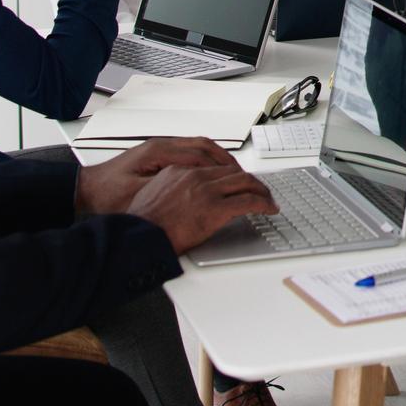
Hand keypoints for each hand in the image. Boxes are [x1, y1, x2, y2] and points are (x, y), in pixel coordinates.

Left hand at [76, 137, 239, 214]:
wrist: (84, 189)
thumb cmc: (105, 196)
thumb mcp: (135, 198)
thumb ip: (163, 192)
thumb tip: (192, 193)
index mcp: (158, 154)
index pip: (200, 154)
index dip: (222, 168)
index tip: (237, 179)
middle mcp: (162, 146)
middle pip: (204, 146)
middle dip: (227, 161)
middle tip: (244, 176)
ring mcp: (161, 149)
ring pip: (199, 146)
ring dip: (219, 158)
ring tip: (234, 173)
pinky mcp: (159, 156)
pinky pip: (191, 151)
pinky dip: (207, 159)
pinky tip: (213, 172)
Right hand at [128, 164, 277, 254]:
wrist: (137, 239)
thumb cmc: (141, 225)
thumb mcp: (153, 194)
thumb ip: (172, 188)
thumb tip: (184, 195)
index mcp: (180, 171)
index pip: (215, 167)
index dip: (232, 174)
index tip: (240, 181)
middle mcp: (195, 176)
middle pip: (234, 172)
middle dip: (250, 180)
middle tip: (260, 189)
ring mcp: (206, 191)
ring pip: (245, 182)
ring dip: (260, 190)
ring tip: (267, 198)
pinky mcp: (214, 209)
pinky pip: (248, 201)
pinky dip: (263, 203)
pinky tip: (269, 208)